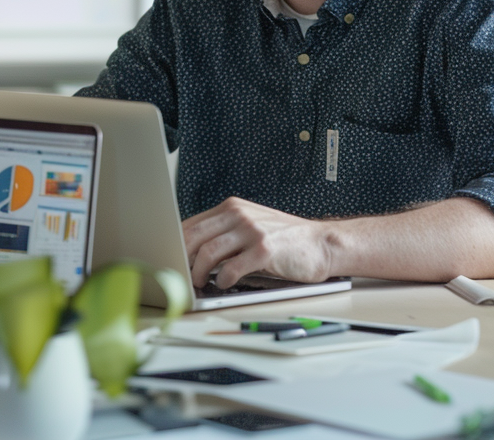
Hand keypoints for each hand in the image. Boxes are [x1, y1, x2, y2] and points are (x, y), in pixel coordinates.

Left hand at [180, 197, 332, 288]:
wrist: (322, 243)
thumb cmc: (285, 240)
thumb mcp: (251, 226)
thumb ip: (225, 232)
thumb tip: (192, 252)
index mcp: (232, 208)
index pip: (191, 224)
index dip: (176, 244)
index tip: (171, 260)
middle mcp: (239, 215)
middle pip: (194, 236)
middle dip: (183, 259)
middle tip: (182, 275)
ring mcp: (252, 231)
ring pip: (208, 252)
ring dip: (198, 272)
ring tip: (200, 282)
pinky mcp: (265, 250)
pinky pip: (231, 268)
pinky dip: (222, 280)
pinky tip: (224, 284)